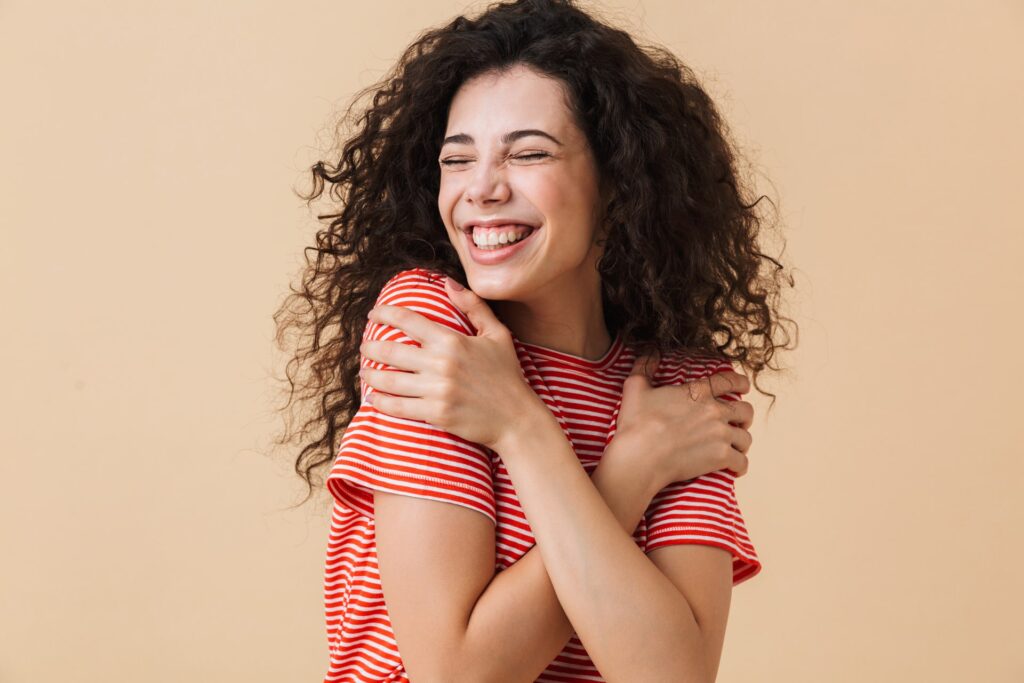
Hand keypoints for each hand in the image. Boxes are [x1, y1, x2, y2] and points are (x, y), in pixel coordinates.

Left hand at [358, 277, 545, 449]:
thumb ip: (473, 306)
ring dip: (370, 375)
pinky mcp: (435, 413)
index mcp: (452, 341)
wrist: (516, 419)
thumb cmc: (507, 375)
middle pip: (389, 351)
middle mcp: (440, 364)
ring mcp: (436, 390)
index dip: (384, 313)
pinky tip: (373, 397)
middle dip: (370, 347)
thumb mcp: (497, 334)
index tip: (372, 314)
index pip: (407, 320)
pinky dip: (380, 402)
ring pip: (388, 380)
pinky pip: (397, 406)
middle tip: (365, 346)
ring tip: (365, 372)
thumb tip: (447, 283)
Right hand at [611, 350, 753, 490]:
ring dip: (741, 441)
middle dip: (744, 416)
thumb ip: (645, 366)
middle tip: (738, 422)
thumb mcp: (636, 388)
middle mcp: (715, 411)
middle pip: (745, 410)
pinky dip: (740, 465)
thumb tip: (649, 349)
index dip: (741, 382)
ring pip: (745, 437)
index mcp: (698, 392)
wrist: (641, 456)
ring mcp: (720, 435)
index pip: (730, 381)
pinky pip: (741, 461)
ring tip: (735, 446)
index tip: (744, 386)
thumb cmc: (637, 423)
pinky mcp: (721, 457)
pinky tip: (736, 467)